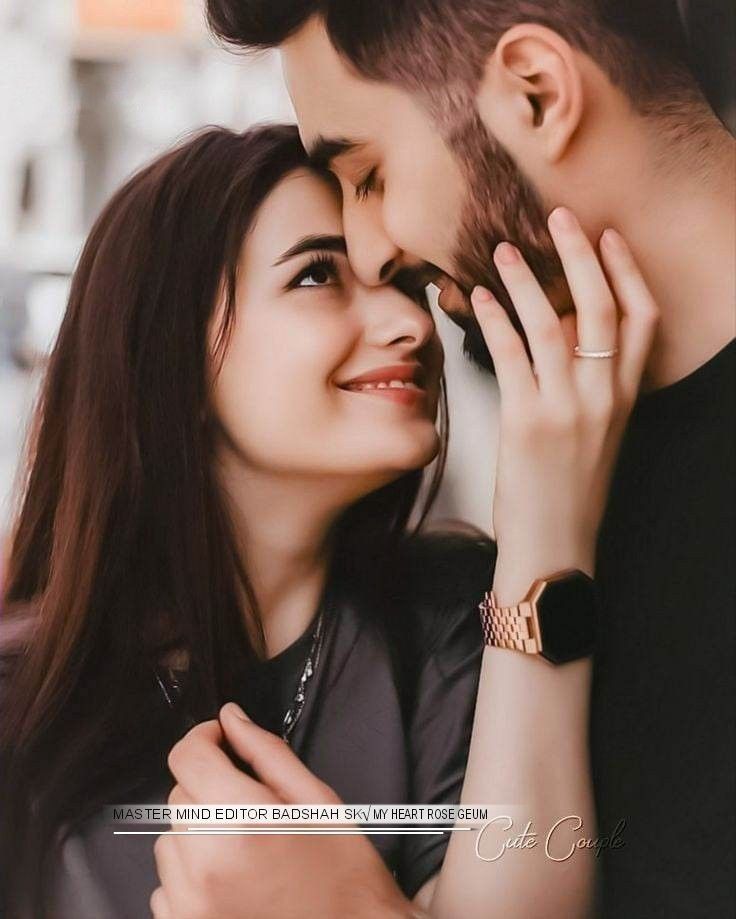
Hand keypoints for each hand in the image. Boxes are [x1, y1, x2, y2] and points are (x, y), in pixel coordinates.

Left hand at [150, 703, 413, 918]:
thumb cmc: (344, 876)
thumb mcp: (316, 800)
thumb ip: (266, 752)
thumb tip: (232, 719)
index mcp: (240, 821)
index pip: (187, 756)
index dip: (204, 737)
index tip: (221, 739)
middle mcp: (204, 864)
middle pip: (179, 796)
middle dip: (209, 786)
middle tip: (251, 802)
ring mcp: (189, 903)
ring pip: (171, 839)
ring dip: (199, 832)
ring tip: (246, 847)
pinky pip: (168, 884)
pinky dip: (192, 874)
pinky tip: (233, 879)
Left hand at [471, 208, 657, 601]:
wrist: (556, 544)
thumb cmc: (572, 491)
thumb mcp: (599, 434)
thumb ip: (593, 385)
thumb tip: (567, 334)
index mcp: (626, 397)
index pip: (642, 319)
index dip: (627, 271)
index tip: (608, 236)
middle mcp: (602, 396)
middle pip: (601, 308)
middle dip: (580, 255)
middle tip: (558, 217)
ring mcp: (565, 407)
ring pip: (552, 324)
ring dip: (525, 280)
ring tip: (502, 251)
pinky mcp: (525, 420)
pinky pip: (509, 355)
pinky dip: (492, 320)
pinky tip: (477, 299)